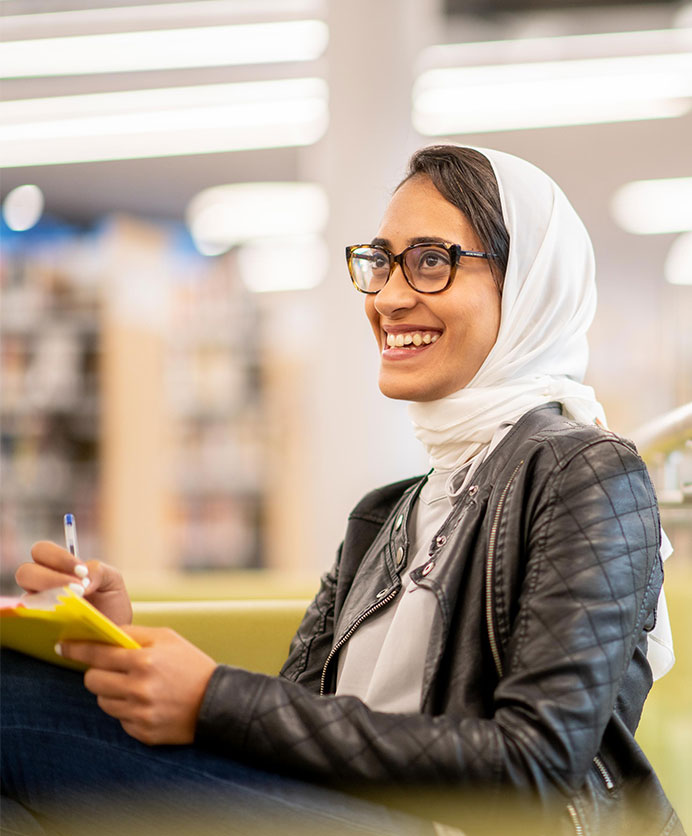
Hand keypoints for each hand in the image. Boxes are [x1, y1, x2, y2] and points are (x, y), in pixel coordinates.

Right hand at [16, 541, 132, 624]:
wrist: (114, 632)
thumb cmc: (111, 602)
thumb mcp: (112, 581)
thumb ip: (99, 570)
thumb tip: (82, 580)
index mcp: (57, 568)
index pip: (41, 551)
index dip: (57, 557)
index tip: (81, 570)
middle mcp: (41, 586)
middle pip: (25, 572)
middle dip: (50, 577)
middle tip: (77, 588)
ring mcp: (36, 609)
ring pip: (24, 598)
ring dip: (48, 598)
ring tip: (73, 604)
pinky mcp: (37, 630)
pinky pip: (29, 625)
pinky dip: (45, 620)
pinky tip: (66, 621)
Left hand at [57, 627, 217, 745]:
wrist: (217, 702)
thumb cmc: (191, 665)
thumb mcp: (167, 638)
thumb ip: (134, 633)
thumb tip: (104, 632)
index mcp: (144, 660)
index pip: (98, 654)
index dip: (77, 649)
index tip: (63, 646)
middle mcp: (139, 688)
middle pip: (93, 681)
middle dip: (97, 673)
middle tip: (112, 670)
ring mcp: (140, 713)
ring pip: (103, 702)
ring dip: (112, 693)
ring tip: (134, 687)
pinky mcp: (142, 733)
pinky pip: (119, 720)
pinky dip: (127, 711)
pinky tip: (146, 704)